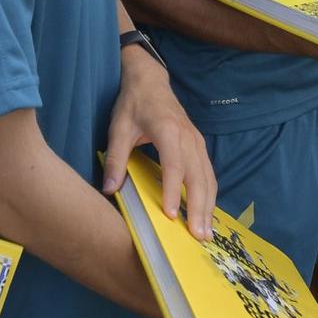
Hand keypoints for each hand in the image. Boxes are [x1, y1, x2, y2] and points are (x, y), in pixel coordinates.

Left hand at [102, 50, 216, 238]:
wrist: (150, 81)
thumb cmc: (133, 104)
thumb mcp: (118, 128)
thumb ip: (115, 159)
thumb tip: (109, 190)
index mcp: (168, 131)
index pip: (174, 166)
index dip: (172, 192)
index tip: (169, 215)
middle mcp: (188, 138)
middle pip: (198, 177)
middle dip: (199, 208)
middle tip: (197, 236)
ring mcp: (197, 142)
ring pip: (208, 178)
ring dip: (208, 206)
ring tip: (205, 233)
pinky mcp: (199, 146)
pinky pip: (208, 174)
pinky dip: (208, 195)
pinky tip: (205, 214)